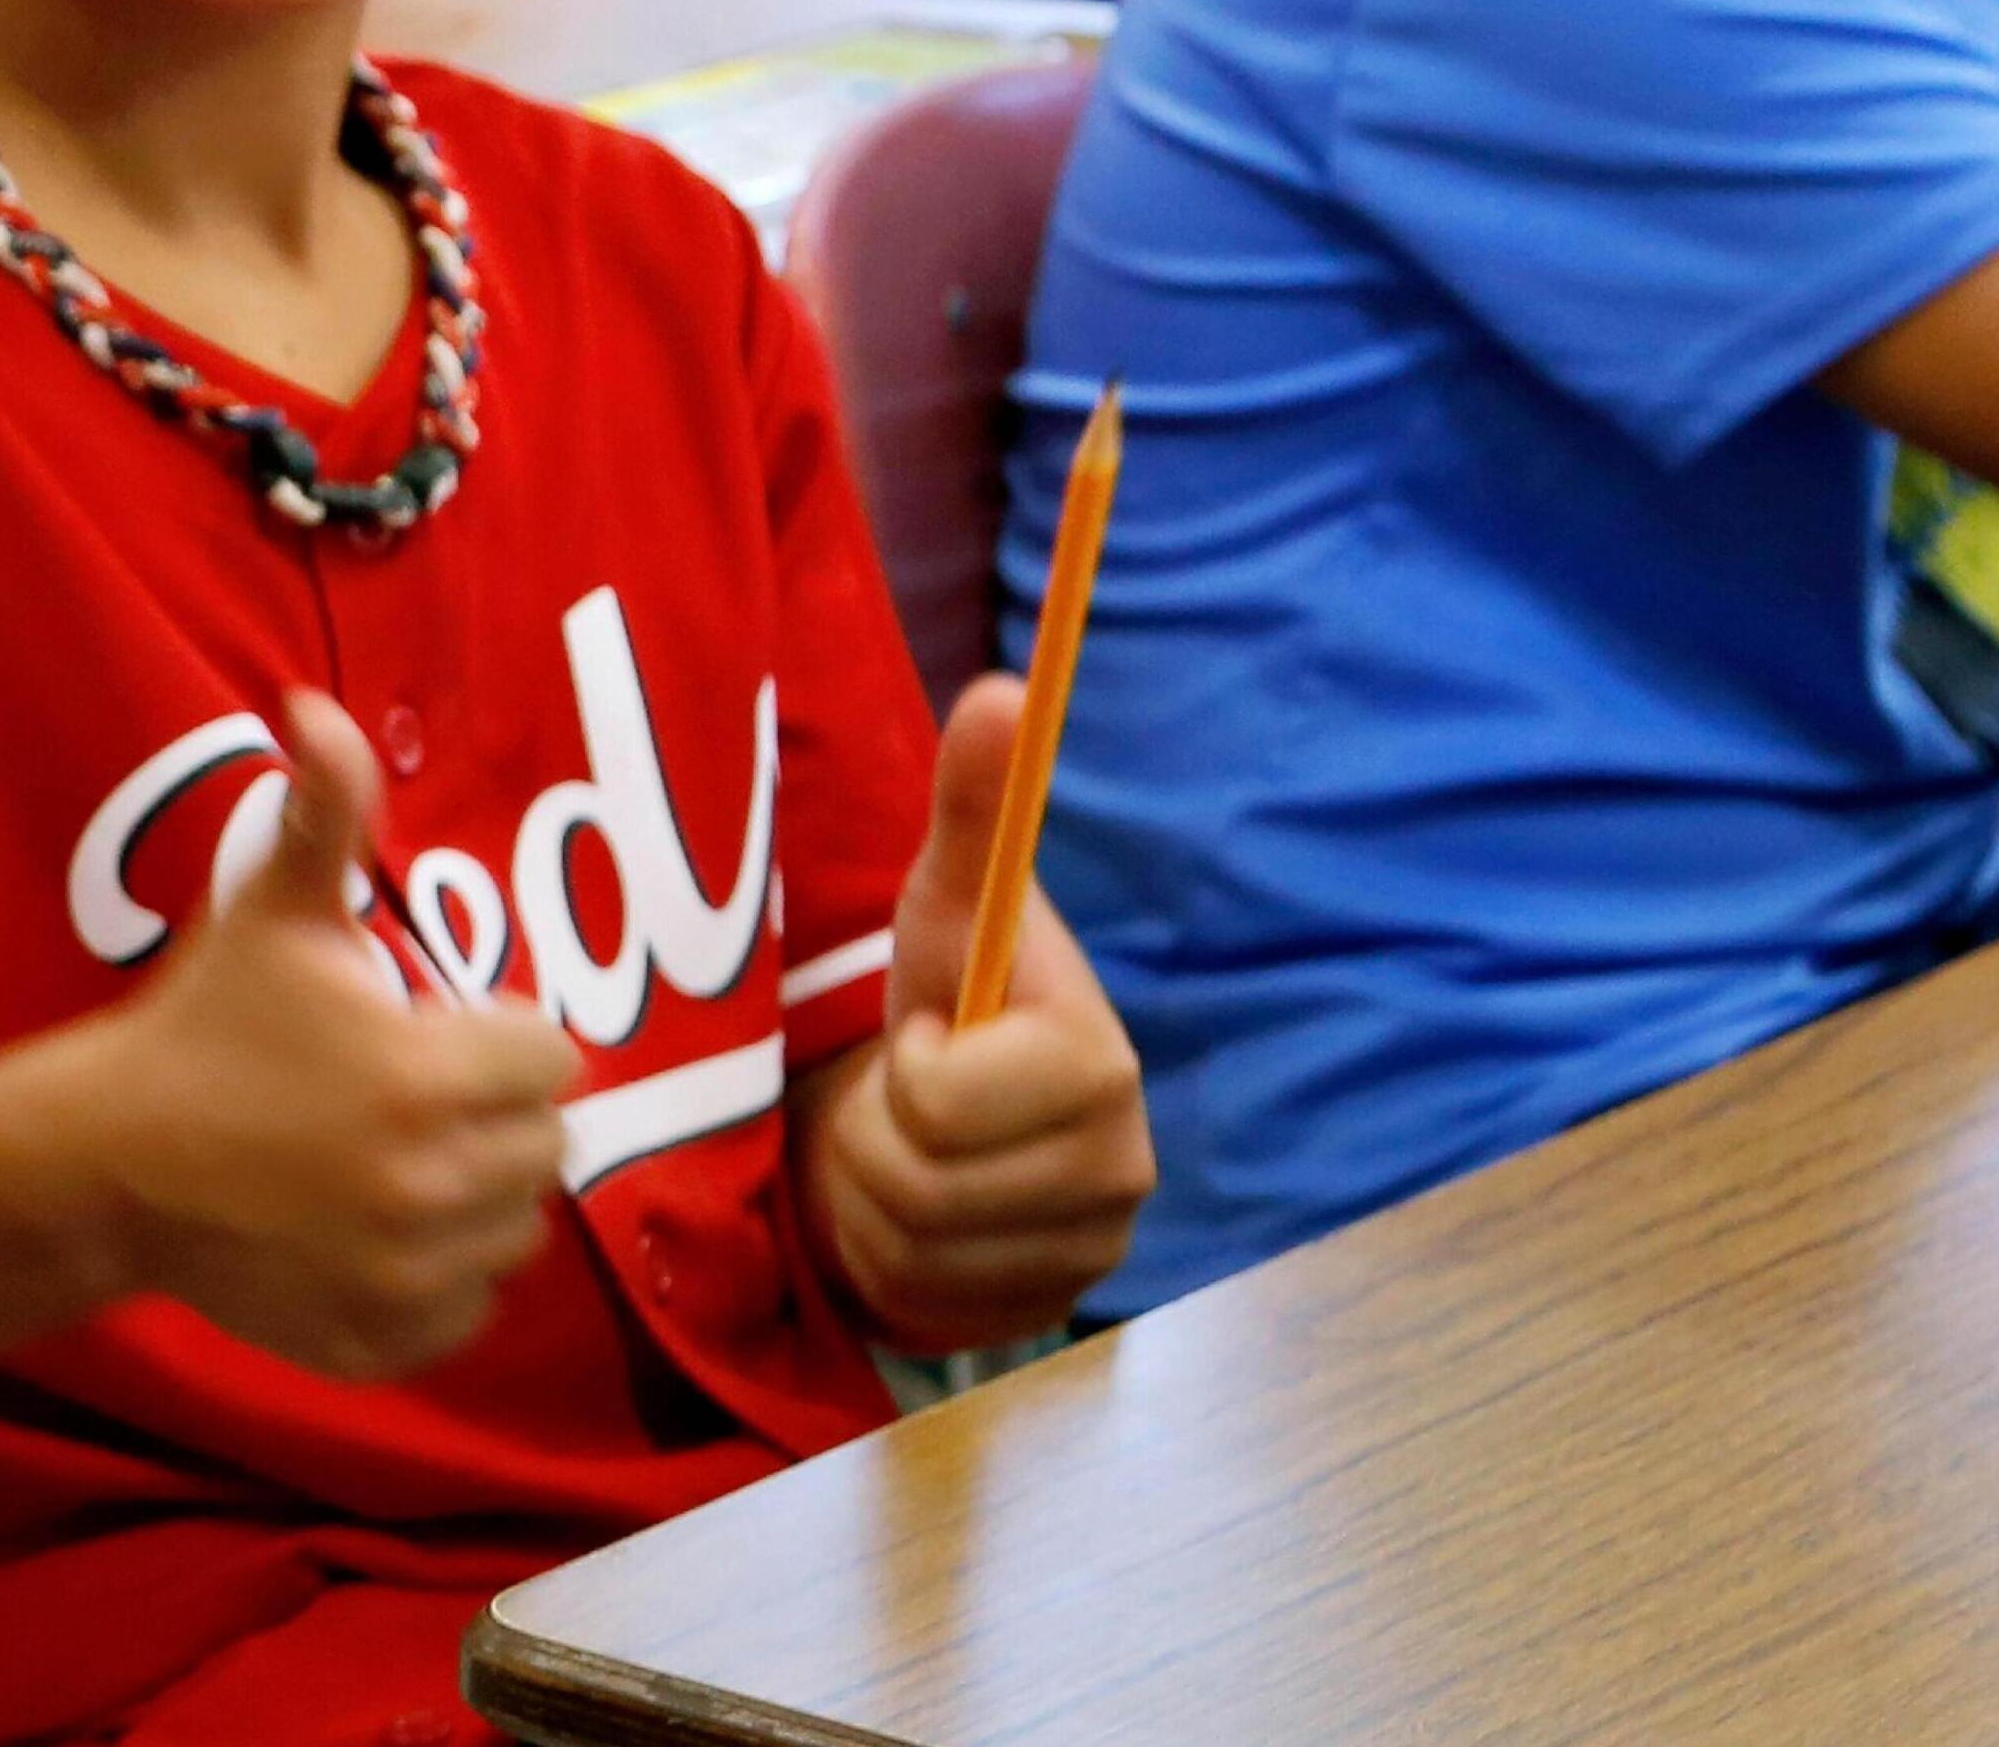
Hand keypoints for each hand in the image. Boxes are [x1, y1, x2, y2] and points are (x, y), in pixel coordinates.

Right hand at [75, 695, 583, 1381]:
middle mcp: (429, 1186)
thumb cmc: (203, 1026)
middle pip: (547, 1149)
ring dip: (478, 1197)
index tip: (435, 1031)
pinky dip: (437, 1282)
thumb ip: (323, 810)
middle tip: (418, 1098)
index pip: (552, 1057)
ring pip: (514, 1233)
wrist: (106, 1163)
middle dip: (497, 1116)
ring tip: (398, 1162)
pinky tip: (374, 1234)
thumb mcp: (271, 910)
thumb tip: (315, 703)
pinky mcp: (377, 1339)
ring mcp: (404, 1276)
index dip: (501, 1036)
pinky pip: (466, 1313)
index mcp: (425, 1078)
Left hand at [801, 674, 1153, 1351]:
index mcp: (1099, 1064)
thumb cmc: (941, 1008)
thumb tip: (1003, 685)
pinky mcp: (1047, 1314)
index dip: (915, 1066)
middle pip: (920, 1180)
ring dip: (879, 1196)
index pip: (950, 1096)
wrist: (942, 1133)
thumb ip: (971, 812)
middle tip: (912, 1100)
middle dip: (885, 1134)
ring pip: (909, 1245)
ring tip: (911, 1149)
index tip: (935, 1036)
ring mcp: (1089, 1252)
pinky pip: (917, 1301)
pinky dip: (894, 1261)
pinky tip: (920, 1218)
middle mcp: (1119, 1168)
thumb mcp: (945, 909)